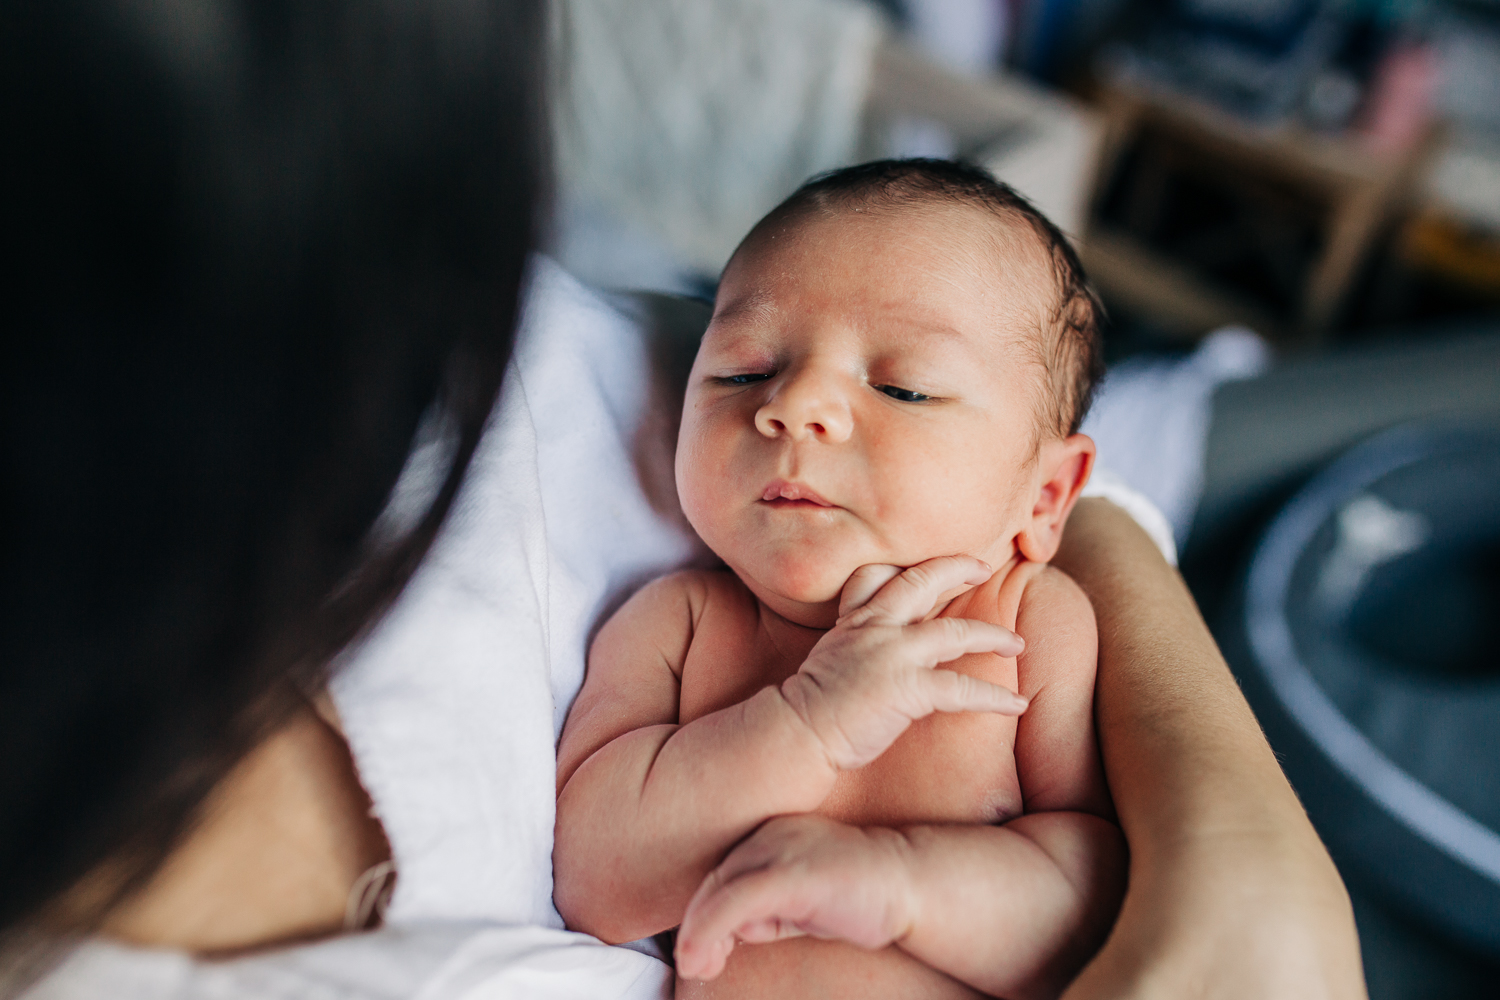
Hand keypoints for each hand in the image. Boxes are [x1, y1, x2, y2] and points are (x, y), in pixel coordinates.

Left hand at [675, 814, 912, 980]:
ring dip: (698, 935)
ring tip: (695, 967)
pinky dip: (712, 930)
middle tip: (692, 966)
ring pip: (719, 891)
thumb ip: (769, 912)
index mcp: (771, 836)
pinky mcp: (793, 872)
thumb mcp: (804, 904)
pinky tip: (704, 956)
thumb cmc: (861, 895)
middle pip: (715, 882)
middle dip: (696, 929)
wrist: (911, 882)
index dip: (704, 916)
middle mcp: (770, 834)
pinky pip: (738, 901)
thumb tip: (735, 932)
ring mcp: (781, 849)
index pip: (723, 875)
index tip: (699, 953)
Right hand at [781, 555, 1027, 770]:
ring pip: (954, 632)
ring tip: (1016, 644)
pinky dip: (994, 696)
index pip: (878, 575)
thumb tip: (879, 650)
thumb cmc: (812, 705)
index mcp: (854, 621)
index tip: (935, 564)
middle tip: (984, 567)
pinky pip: (961, 687)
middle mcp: (874, 627)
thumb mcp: (831, 657)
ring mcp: (891, 655)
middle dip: (956, 568)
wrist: (797, 732)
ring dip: (992, 636)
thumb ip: (856, 643)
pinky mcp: (906, 688)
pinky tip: (1016, 703)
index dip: (908, 566)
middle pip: (921, 582)